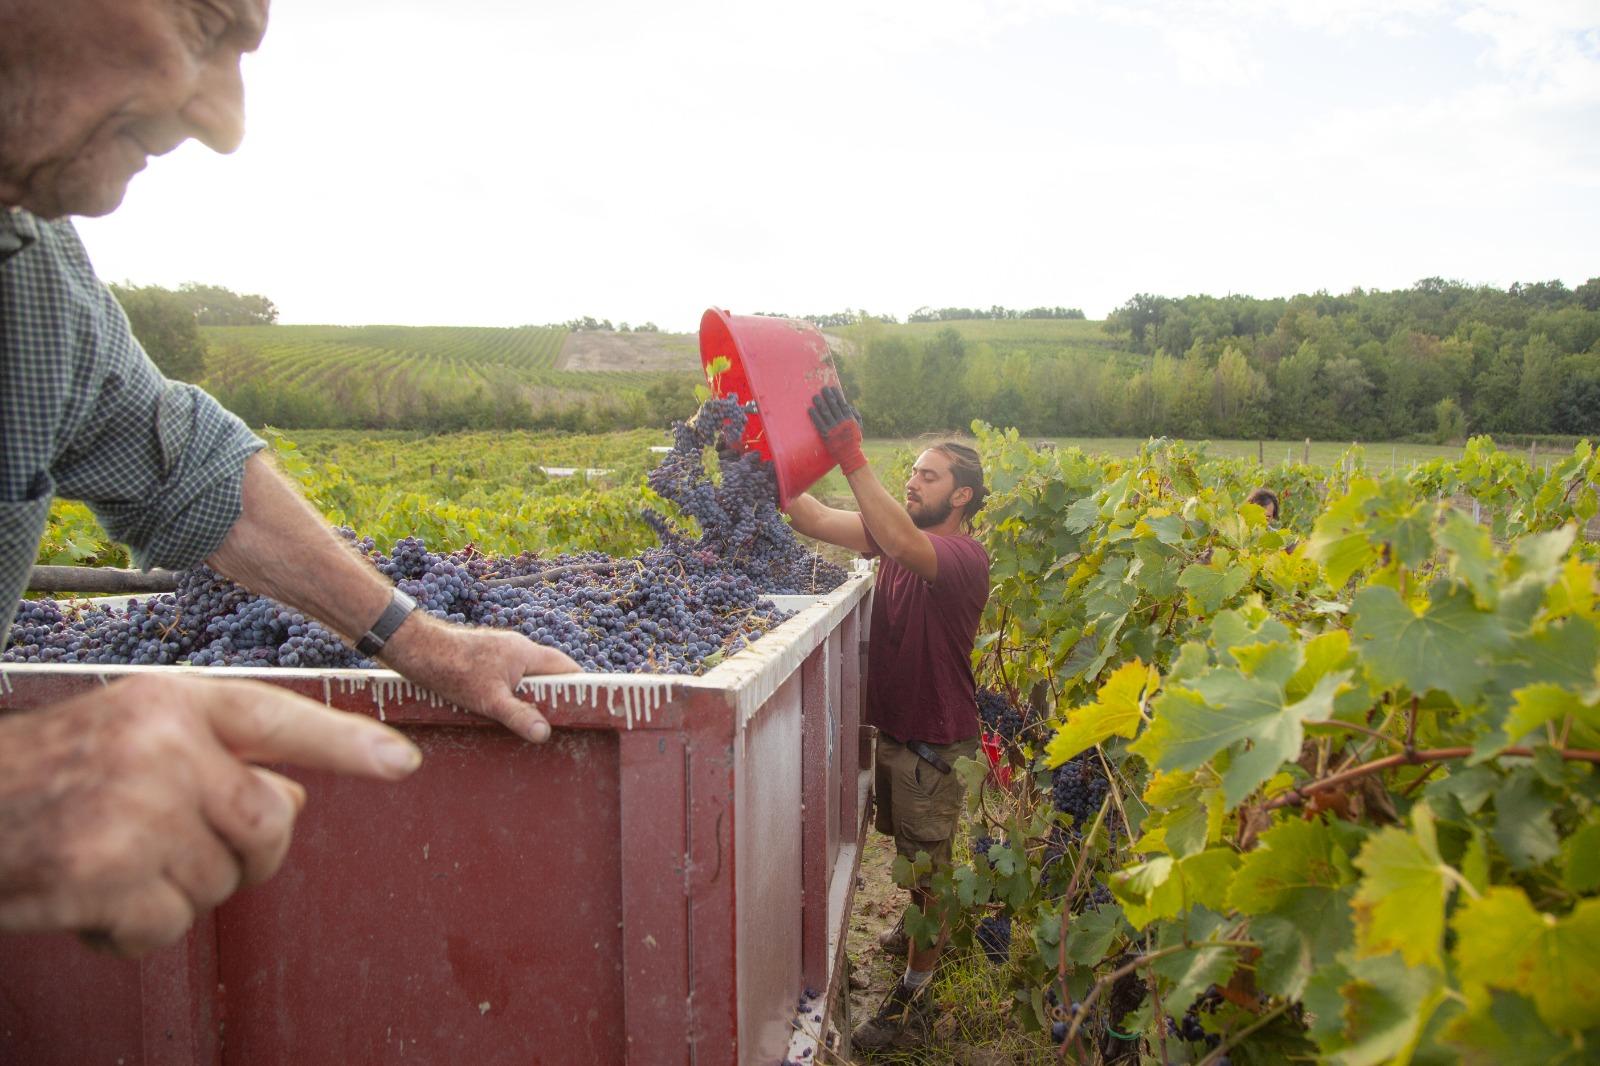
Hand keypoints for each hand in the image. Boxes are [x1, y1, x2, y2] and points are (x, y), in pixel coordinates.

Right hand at [0, 675, 422, 956]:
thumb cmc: (49, 775)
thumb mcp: (135, 735)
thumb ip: (217, 756)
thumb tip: (293, 795)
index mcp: (173, 702)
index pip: (279, 720)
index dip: (348, 744)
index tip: (405, 762)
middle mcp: (162, 746)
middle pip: (271, 821)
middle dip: (249, 854)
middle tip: (185, 851)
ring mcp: (136, 808)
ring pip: (221, 882)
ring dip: (174, 892)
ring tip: (112, 863)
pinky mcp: (106, 874)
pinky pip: (171, 925)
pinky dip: (133, 932)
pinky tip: (91, 903)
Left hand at [380, 614, 579, 741]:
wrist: (416, 649)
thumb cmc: (453, 669)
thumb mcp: (489, 699)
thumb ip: (519, 715)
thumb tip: (545, 733)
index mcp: (527, 652)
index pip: (566, 667)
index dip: (580, 686)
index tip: (588, 707)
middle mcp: (517, 649)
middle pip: (548, 674)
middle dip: (554, 698)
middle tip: (559, 724)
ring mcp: (500, 653)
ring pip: (527, 678)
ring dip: (530, 698)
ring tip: (531, 724)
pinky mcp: (485, 660)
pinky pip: (509, 679)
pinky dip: (512, 695)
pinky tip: (503, 713)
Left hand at [808, 385, 866, 475]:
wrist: (850, 455)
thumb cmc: (854, 440)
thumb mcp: (858, 427)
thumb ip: (855, 415)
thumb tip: (848, 405)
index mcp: (850, 418)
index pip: (842, 403)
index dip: (837, 394)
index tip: (832, 387)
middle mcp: (842, 421)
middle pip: (833, 405)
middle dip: (827, 395)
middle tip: (822, 388)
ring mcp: (834, 428)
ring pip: (825, 412)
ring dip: (820, 403)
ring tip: (815, 397)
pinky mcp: (826, 435)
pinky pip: (819, 423)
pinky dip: (814, 415)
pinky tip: (810, 409)